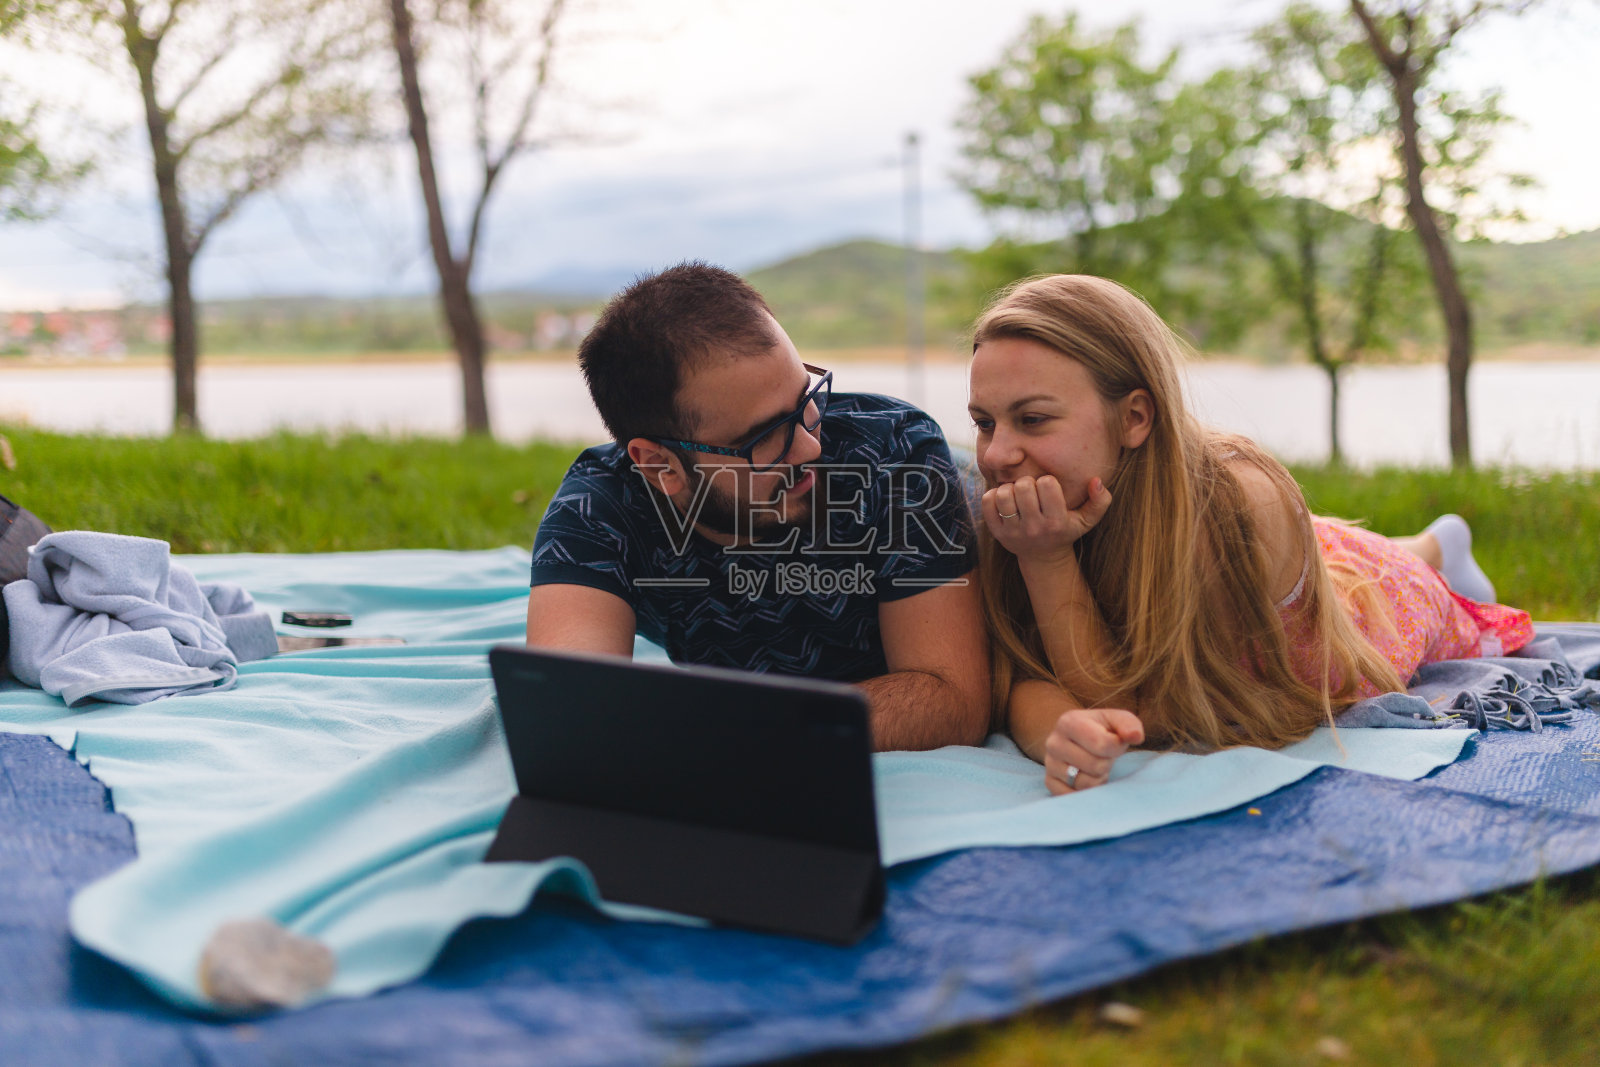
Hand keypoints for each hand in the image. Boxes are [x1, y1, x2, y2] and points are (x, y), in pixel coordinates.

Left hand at [982, 475, 1111, 563]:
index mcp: (1056, 522)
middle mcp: (1034, 528)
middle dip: (1028, 482)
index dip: (1048, 480)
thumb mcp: (1087, 520)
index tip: (1048, 488)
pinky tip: (1005, 500)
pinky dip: (993, 495)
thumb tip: (1096, 481)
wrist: (1042, 557)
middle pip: (1024, 486)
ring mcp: (1012, 532)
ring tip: (1017, 494)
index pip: (1048, 484)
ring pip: (1004, 494)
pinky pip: (987, 502)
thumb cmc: (1066, 531)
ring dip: (1010, 488)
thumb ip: (1100, 501)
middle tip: (1031, 489)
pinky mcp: (996, 532)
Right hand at [1043, 707, 1143, 794]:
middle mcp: (1054, 742)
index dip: (1117, 747)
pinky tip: (1086, 777)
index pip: (1102, 744)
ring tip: (1094, 766)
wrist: (1076, 739)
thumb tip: (1135, 736)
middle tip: (1103, 756)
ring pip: (1085, 784)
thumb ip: (1129, 725)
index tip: (1115, 743)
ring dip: (1098, 778)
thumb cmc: (1101, 730)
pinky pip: (1074, 796)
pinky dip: (1086, 791)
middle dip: (1107, 764)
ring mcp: (1049, 764)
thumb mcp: (1116, 720)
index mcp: (1069, 722)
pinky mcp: (1050, 782)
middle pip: (1095, 766)